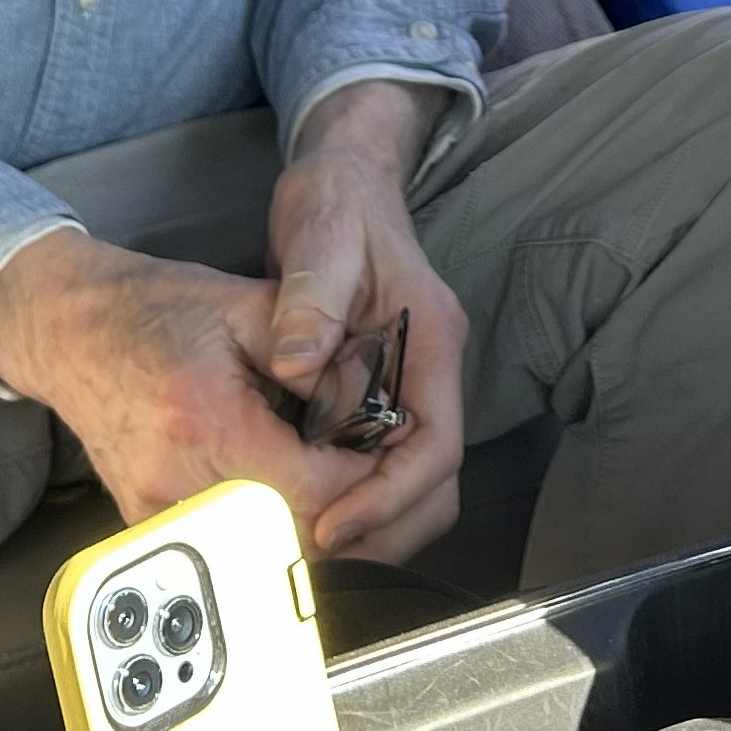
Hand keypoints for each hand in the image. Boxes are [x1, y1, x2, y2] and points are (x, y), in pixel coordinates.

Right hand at [0, 228, 375, 541]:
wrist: (70, 330)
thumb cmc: (155, 310)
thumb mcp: (246, 306)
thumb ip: (315, 355)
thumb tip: (372, 404)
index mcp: (210, 423)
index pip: (312, 490)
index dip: (361, 479)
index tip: (379, 451)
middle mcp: (179, 480)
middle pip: (293, 536)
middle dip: (343, 510)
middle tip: (362, 469)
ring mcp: (157, 512)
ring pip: (261, 553)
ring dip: (308, 527)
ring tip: (326, 478)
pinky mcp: (146, 524)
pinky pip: (225, 546)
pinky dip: (264, 528)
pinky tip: (280, 489)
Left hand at [264, 79, 471, 563]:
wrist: (344, 177)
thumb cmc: (336, 201)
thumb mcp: (320, 235)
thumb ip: (311, 299)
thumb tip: (295, 362)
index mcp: (433, 341)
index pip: (436, 446)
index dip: (389, 497)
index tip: (333, 525)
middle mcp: (430, 373)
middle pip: (432, 482)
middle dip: (382, 527)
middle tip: (313, 553)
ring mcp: (409, 385)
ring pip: (410, 482)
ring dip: (366, 519)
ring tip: (300, 538)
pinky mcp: (381, 391)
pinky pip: (378, 462)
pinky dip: (348, 493)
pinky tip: (297, 501)